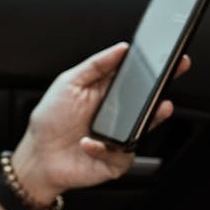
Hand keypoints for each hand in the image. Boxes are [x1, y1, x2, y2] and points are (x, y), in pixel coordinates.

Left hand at [8, 43, 189, 203]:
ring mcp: (121, 137)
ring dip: (152, 118)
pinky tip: (87, 143)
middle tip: (170, 76)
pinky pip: (123, 152)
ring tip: (156, 108)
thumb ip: (95, 65)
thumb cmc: (50, 121)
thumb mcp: (68, 83)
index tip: (167, 57)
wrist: (39, 157)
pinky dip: (104, 148)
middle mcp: (118, 115)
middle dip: (162, 88)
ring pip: (144, 127)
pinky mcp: (118, 160)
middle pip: (147, 101)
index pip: (135, 78)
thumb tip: (121, 49)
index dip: (153, 68)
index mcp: (107, 93)